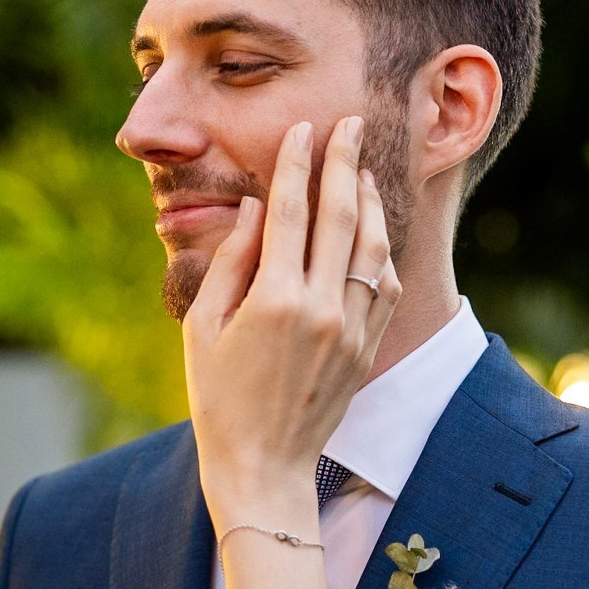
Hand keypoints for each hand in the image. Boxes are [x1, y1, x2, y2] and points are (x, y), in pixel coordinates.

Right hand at [183, 115, 401, 530]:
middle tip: (346, 123)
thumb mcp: (204, 328)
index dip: (296, 164)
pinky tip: (372, 229)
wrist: (263, 465)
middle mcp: (321, 309)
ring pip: (373, 247)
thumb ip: (231, 262)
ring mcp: (351, 330)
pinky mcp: (366, 348)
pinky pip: (384, 286)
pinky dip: (381, 250)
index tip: (302, 129)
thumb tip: (256, 207)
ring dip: (370, 200)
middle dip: (343, 162)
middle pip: (340, 216)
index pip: (289, 212)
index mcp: (274, 301)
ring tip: (361, 169)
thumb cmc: (218, 399)